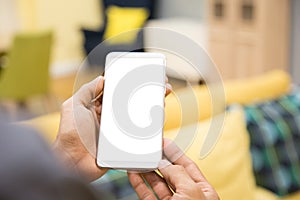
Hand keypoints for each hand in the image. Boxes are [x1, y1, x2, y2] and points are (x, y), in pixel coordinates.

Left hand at [53, 76, 171, 181]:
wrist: (74, 163)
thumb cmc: (70, 135)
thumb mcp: (73, 107)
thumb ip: (86, 91)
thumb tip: (101, 78)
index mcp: (98, 108)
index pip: (117, 92)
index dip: (129, 84)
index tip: (141, 76)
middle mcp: (110, 118)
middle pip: (131, 103)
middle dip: (145, 93)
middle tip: (159, 86)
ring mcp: (118, 130)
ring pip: (137, 117)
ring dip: (151, 107)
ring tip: (162, 98)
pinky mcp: (123, 143)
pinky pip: (138, 134)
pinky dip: (148, 128)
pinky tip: (159, 119)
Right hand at [128, 139, 218, 199]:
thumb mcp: (191, 192)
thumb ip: (178, 174)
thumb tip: (164, 163)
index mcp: (202, 190)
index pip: (187, 165)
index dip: (175, 153)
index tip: (163, 142)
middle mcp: (187, 196)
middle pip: (170, 173)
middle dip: (159, 160)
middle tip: (148, 148)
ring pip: (157, 183)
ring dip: (146, 170)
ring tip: (138, 158)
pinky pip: (147, 194)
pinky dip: (139, 183)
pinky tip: (133, 173)